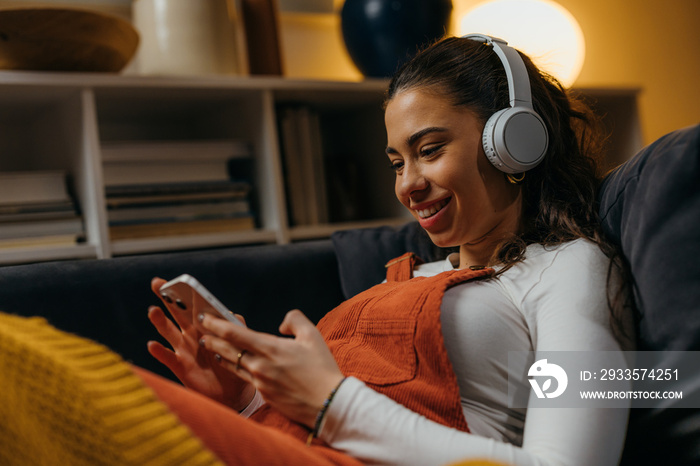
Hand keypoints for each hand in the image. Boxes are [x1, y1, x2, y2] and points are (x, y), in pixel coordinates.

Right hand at [147, 277, 254, 410]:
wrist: (233, 392)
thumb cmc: (234, 362)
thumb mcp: (238, 343)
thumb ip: (235, 327)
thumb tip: (230, 313)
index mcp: (205, 326)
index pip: (194, 305)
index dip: (186, 293)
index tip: (179, 281)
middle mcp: (191, 334)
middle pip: (177, 313)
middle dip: (167, 298)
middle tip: (157, 283)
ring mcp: (183, 349)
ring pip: (169, 332)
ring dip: (160, 322)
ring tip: (153, 311)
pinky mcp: (179, 366)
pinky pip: (166, 357)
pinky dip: (158, 351)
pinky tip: (153, 344)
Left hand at [199, 309, 344, 427]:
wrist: (328, 403)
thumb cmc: (322, 368)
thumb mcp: (313, 335)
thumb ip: (295, 320)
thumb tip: (281, 323)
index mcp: (270, 348)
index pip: (234, 334)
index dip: (216, 324)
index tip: (205, 317)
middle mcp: (260, 366)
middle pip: (226, 349)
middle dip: (211, 338)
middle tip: (201, 330)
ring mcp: (259, 382)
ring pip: (232, 364)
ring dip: (219, 353)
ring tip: (210, 345)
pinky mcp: (263, 395)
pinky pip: (243, 377)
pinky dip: (233, 367)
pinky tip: (231, 364)